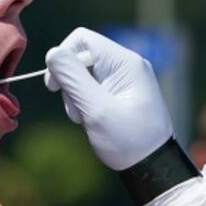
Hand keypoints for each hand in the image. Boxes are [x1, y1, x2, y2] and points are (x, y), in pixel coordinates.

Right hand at [45, 27, 172, 170]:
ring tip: (86, 120)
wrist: (152, 166)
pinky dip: (84, 102)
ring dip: (75, 96)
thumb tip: (52, 53)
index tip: (54, 86)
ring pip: (82, 74)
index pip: (81, 39)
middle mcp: (126, 64)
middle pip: (80, 57)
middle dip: (70, 83)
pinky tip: (91, 120)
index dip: (62, 57)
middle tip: (77, 111)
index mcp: (125, 62)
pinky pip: (91, 86)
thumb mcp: (97, 111)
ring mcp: (123, 78)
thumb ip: (73, 80)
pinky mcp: (119, 91)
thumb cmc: (128, 141)